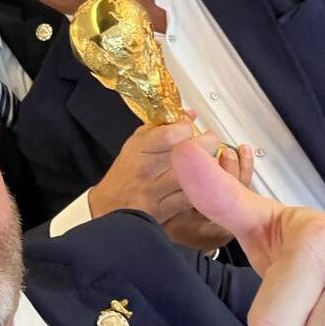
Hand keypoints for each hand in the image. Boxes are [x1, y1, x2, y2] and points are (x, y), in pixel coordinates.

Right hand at [89, 119, 219, 222]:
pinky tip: (207, 181)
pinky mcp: (168, 209)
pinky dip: (205, 188)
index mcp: (139, 149)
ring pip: (194, 176)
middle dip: (206, 142)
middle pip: (186, 153)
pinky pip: (194, 197)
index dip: (186, 127)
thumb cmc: (124, 175)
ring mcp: (158, 191)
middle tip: (210, 140)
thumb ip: (162, 128)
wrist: (113, 208)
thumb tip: (189, 116)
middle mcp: (148, 169)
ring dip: (210, 165)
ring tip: (211, 160)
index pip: (169, 134)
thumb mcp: (135, 144)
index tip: (190, 126)